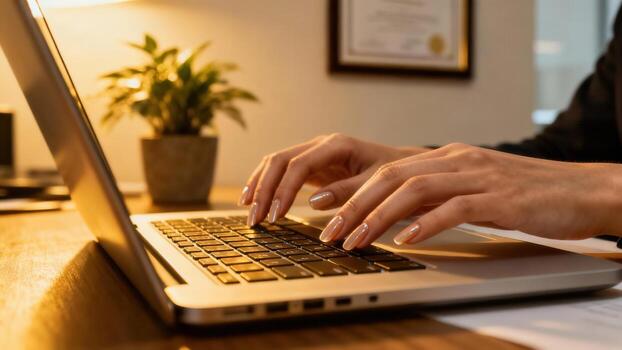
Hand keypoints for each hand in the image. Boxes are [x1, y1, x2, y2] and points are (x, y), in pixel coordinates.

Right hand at [239, 133, 428, 225]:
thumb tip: (314, 201)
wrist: (403, 167)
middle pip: (280, 160)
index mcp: (337, 145)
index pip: (299, 164)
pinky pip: (282, 171)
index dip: (284, 189)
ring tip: (248, 211)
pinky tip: (256, 202)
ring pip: (275, 163)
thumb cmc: (395, 175)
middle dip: (263, 189)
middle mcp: (321, 145)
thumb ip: (349, 192)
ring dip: (259, 186)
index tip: (275, 216)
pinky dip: (267, 185)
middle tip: (255, 219)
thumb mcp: (378, 184)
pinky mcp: (311, 166)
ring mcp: (314, 154)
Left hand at [318, 143, 621, 249]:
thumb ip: (436, 195)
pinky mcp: (499, 198)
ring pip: (414, 189)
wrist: (579, 189)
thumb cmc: (524, 193)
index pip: (387, 169)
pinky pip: (453, 208)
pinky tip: (404, 241)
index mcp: (446, 158)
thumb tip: (398, 214)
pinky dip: (425, 224)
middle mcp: (456, 160)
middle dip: (354, 204)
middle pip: (391, 176)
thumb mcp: (472, 188)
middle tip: (329, 231)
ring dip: (379, 217)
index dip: (350, 187)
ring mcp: (477, 176)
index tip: (321, 207)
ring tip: (356, 241)